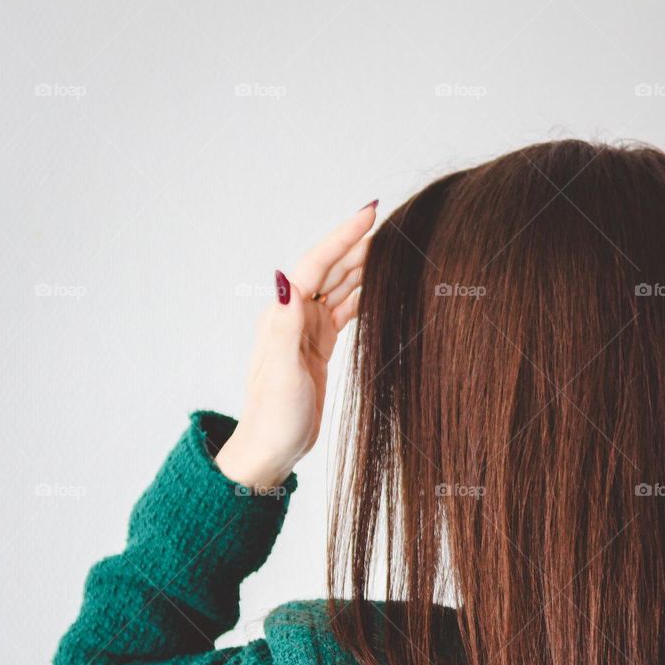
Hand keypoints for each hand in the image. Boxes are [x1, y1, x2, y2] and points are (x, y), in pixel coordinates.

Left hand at [215, 202, 376, 489]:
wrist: (270, 449)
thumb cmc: (273, 417)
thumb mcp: (282, 372)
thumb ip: (285, 326)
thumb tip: (285, 279)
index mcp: (283, 315)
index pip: (317, 264)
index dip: (343, 237)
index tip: (371, 214)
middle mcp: (294, 315)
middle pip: (331, 269)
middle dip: (359, 244)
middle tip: (394, 223)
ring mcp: (308, 330)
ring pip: (340, 287)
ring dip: (363, 266)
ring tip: (394, 248)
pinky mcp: (319, 346)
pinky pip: (344, 311)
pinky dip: (362, 296)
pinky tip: (381, 287)